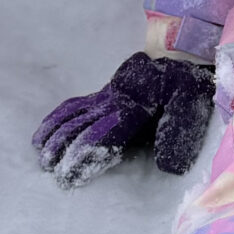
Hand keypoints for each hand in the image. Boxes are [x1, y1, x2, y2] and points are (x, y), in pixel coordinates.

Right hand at [32, 53, 215, 187]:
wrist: (182, 58)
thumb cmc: (187, 88)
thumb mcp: (191, 107)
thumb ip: (179, 134)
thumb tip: (166, 166)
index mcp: (133, 108)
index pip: (101, 135)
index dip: (82, 155)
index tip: (68, 175)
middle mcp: (113, 101)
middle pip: (79, 126)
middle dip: (62, 150)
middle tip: (51, 173)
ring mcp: (105, 96)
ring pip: (72, 115)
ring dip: (54, 136)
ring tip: (41, 159)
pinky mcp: (103, 93)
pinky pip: (74, 105)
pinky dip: (56, 119)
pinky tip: (44, 133)